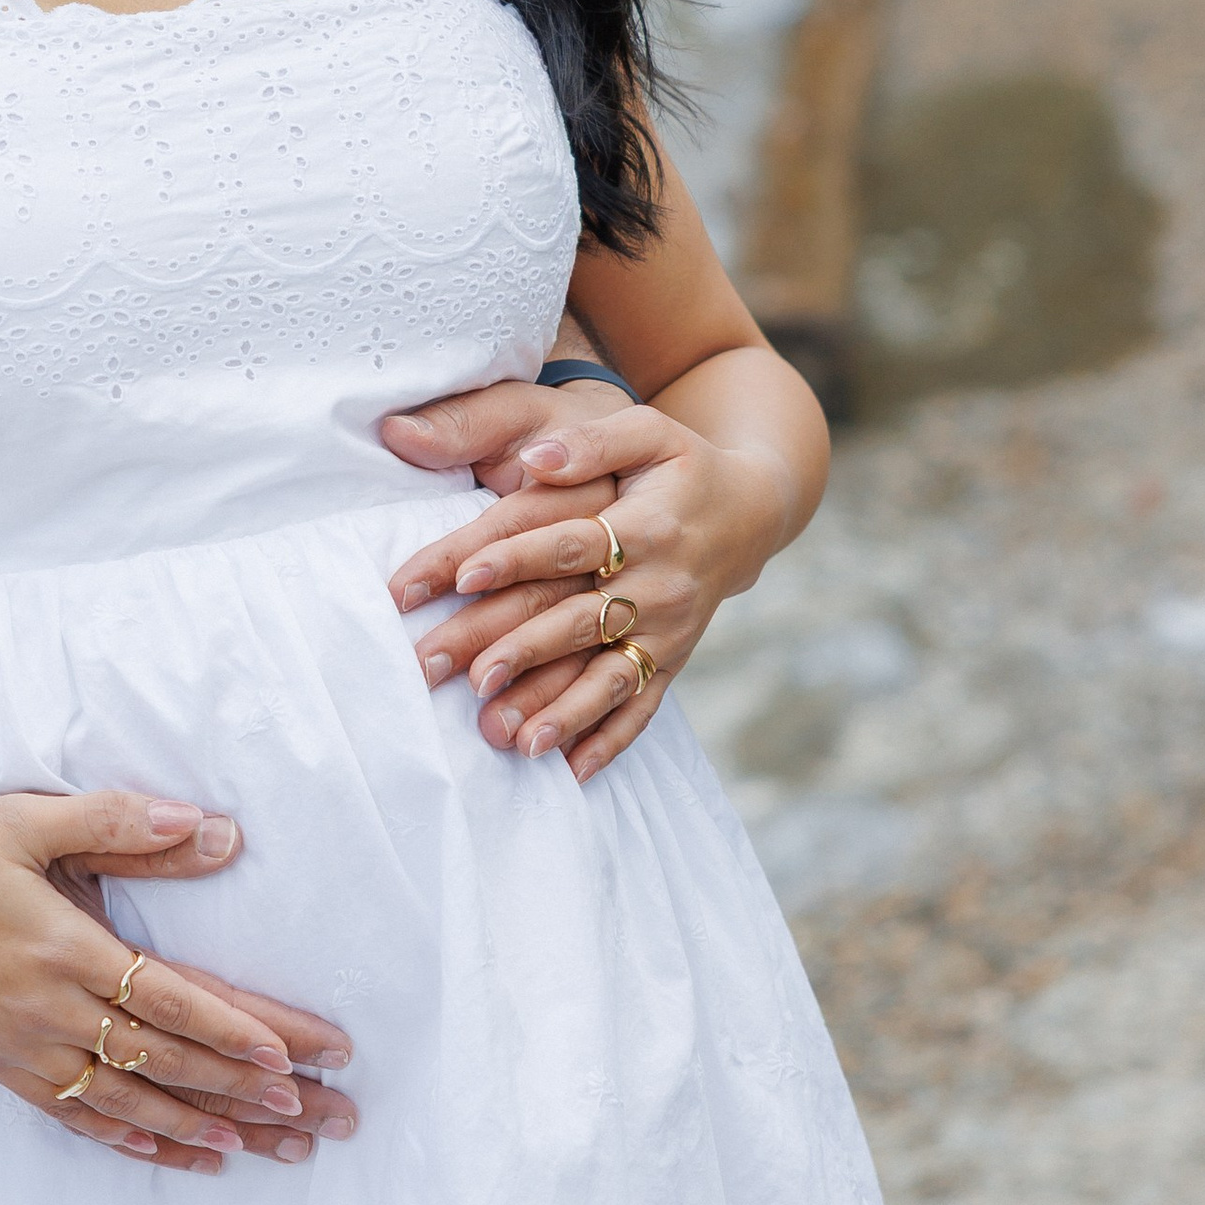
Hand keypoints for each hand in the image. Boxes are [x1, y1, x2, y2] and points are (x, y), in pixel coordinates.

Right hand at [0, 786, 359, 1173]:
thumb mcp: (28, 818)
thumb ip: (120, 823)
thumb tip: (214, 829)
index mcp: (68, 947)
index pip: (176, 999)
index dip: (242, 1031)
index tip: (304, 1056)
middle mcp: (54, 1011)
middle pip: (171, 1063)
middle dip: (255, 1092)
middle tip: (327, 1118)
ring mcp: (27, 1050)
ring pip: (136, 1104)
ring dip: (212, 1129)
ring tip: (277, 1149)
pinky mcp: (4, 1069)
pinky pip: (83, 1121)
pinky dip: (142, 1144)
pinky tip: (188, 1158)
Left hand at [380, 379, 796, 785]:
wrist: (751, 513)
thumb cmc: (681, 466)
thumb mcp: (647, 433)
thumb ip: (591, 441)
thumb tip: (533, 458)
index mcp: (643, 525)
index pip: (568, 544)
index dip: (514, 557)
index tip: (460, 576)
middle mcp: (659, 585)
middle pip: (575, 621)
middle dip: (513, 650)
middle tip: (453, 675)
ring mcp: (669, 631)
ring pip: (608, 677)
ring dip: (560, 711)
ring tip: (510, 739)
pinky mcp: (674, 660)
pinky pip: (643, 706)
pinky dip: (610, 740)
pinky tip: (572, 770)